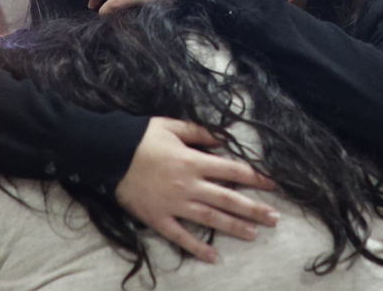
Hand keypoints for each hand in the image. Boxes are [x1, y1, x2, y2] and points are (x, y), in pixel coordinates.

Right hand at [115, 117, 279, 262]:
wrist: (107, 154)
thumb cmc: (140, 137)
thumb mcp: (172, 125)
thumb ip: (200, 132)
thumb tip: (223, 139)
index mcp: (193, 161)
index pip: (233, 171)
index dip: (255, 178)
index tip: (273, 185)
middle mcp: (189, 185)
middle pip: (228, 199)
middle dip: (254, 209)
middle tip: (275, 219)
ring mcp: (174, 204)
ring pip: (211, 219)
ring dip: (235, 227)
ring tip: (255, 235)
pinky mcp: (158, 218)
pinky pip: (181, 236)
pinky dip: (197, 248)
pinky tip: (214, 257)